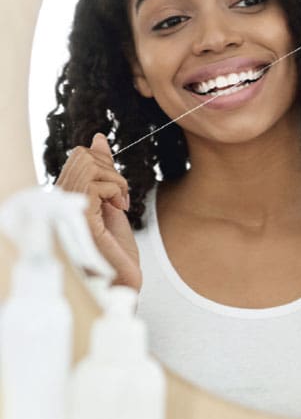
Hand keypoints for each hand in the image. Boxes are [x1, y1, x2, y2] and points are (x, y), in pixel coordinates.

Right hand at [55, 133, 140, 289]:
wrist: (124, 281)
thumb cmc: (117, 251)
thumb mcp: (113, 203)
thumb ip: (105, 173)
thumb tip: (97, 137)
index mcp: (64, 198)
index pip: (79, 156)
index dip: (106, 162)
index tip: (119, 190)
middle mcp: (57, 202)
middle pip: (82, 155)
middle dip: (112, 171)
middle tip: (121, 199)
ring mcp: (64, 209)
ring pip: (89, 165)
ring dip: (116, 182)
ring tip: (120, 205)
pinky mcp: (75, 217)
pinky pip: (97, 184)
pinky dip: (117, 192)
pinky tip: (118, 211)